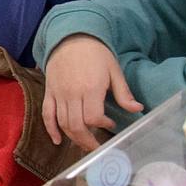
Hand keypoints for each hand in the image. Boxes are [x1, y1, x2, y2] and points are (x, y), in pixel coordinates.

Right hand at [41, 34, 143, 149]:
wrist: (71, 37)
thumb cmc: (96, 54)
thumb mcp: (114, 70)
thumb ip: (123, 93)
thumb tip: (137, 109)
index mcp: (91, 88)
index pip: (93, 117)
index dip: (103, 124)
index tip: (111, 124)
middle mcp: (72, 93)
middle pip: (76, 125)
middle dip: (87, 140)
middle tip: (97, 147)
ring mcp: (58, 94)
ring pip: (63, 123)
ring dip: (73, 138)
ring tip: (84, 145)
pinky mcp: (49, 92)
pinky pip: (47, 114)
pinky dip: (51, 129)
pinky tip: (57, 141)